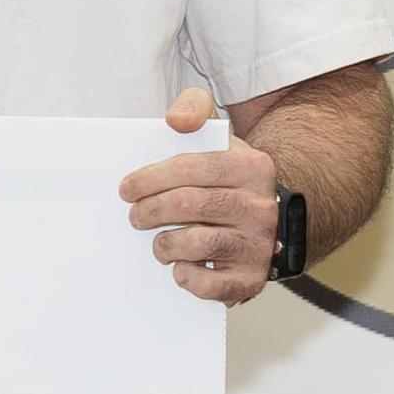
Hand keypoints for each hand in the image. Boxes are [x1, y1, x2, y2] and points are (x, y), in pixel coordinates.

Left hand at [124, 86, 291, 304]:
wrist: (266, 221)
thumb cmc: (227, 179)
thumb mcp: (218, 136)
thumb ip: (196, 108)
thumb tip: (175, 120)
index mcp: (252, 166)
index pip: (193, 167)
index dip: (152, 178)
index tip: (126, 189)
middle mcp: (261, 206)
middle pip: (190, 204)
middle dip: (151, 210)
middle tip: (136, 216)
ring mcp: (259, 245)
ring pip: (198, 243)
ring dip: (165, 244)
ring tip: (158, 242)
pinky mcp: (250, 278)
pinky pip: (210, 284)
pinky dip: (187, 277)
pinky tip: (180, 267)